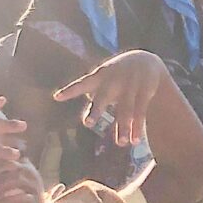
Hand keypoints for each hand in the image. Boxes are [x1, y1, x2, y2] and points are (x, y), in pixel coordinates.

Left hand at [55, 50, 170, 148]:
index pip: (82, 83)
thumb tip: (80, 117)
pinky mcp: (144, 90)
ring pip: (125, 109)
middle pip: (104, 97)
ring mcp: (130, 85)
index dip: (70, 90)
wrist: (145, 59)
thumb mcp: (104, 81)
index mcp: (99, 77)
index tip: (57, 97)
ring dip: (123, 126)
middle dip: (96, 110)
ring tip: (120, 143)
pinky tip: (135, 140)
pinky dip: (138, 126)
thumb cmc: (117, 75)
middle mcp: (113, 81)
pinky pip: (141, 111)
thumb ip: (94, 98)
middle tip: (87, 123)